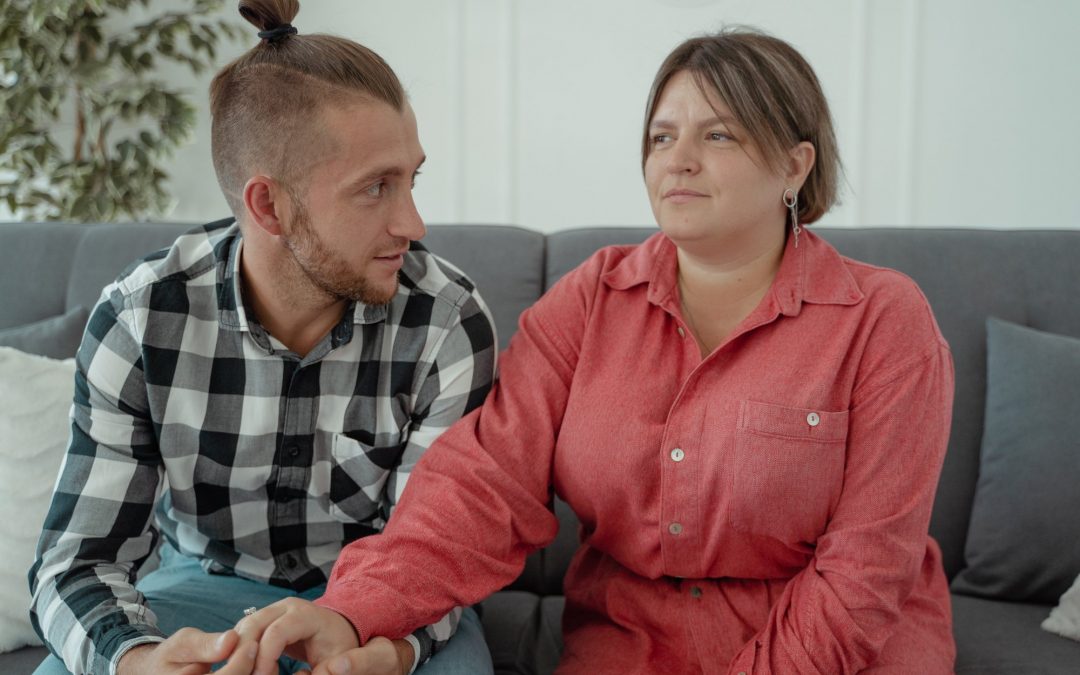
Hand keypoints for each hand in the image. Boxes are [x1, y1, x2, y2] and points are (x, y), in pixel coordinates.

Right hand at [116, 628, 255, 674]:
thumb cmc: (170, 658)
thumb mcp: (182, 644)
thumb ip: (205, 644)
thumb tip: (232, 638)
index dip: (240, 662)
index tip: (251, 643)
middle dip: (250, 669)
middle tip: (257, 650)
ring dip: (253, 673)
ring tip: (255, 658)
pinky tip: (251, 668)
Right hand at [236, 597, 408, 674]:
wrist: (339, 628)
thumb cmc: (339, 645)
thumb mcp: (338, 659)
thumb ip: (323, 671)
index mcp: (306, 614)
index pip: (277, 632)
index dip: (265, 656)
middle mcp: (286, 606)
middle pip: (254, 624)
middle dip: (245, 653)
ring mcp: (273, 609)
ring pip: (244, 626)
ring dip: (240, 651)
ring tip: (253, 672)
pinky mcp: (264, 618)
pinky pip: (244, 631)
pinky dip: (240, 648)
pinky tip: (251, 667)